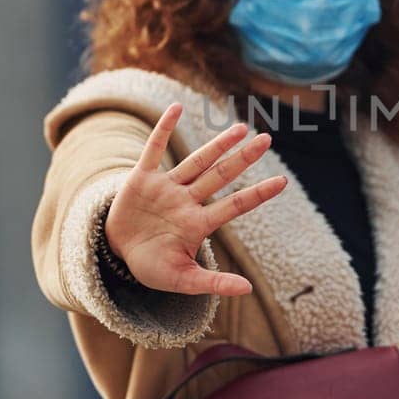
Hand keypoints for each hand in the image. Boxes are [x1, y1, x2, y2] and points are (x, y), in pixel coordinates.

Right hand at [104, 102, 286, 296]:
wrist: (115, 254)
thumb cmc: (152, 266)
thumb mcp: (181, 280)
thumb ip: (212, 283)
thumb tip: (247, 290)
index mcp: (198, 224)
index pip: (235, 206)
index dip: (258, 194)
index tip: (284, 182)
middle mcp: (186, 201)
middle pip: (220, 176)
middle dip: (242, 158)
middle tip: (266, 139)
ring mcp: (166, 188)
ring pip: (196, 161)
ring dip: (217, 145)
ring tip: (241, 128)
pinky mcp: (141, 179)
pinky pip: (154, 149)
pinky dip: (164, 129)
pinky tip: (177, 108)